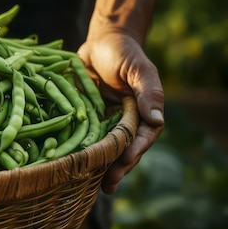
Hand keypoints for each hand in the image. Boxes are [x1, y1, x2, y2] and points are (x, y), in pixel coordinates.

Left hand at [77, 31, 164, 193]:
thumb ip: (148, 92)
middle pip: (122, 150)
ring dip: (97, 168)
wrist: (100, 42)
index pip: (141, 138)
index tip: (124, 162)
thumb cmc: (124, 53)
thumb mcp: (138, 69)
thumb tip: (158, 120)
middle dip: (116, 168)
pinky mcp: (85, 120)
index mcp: (142, 114)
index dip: (134, 151)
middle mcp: (124, 123)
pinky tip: (69, 166)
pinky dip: (78, 153)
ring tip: (89, 186)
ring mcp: (104, 123)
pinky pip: (82, 139)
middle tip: (108, 184)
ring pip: (103, 150)